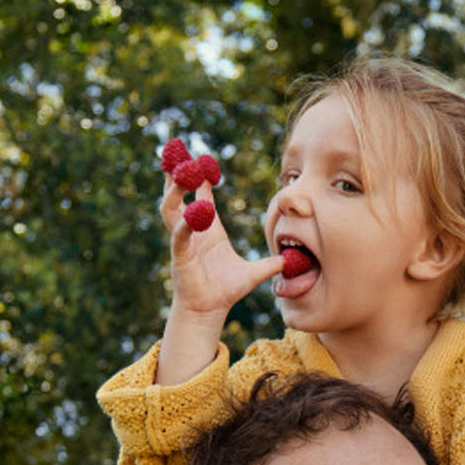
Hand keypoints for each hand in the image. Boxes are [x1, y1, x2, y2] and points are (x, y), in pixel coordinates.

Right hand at [163, 174, 285, 324]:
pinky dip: (184, 225)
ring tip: (179, 174)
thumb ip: (272, 264)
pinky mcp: (180, 256)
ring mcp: (183, 242)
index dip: (202, 177)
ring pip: (170, 210)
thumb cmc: (226, 290)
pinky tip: (193, 213)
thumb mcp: (254, 273)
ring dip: (173, 191)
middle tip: (179, 154)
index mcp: (208, 229)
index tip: (204, 159)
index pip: (202, 196)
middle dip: (176, 174)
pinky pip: (179, 236)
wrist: (210, 310)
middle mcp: (193, 230)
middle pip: (178, 195)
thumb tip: (293, 260)